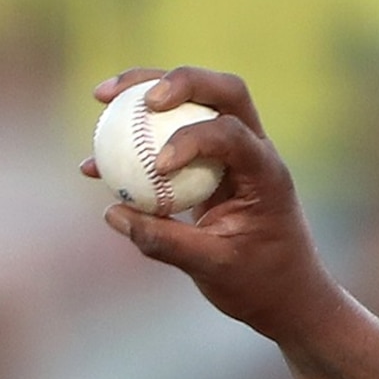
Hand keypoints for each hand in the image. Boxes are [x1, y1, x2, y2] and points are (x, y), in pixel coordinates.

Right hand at [83, 67, 338, 341]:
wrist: (287, 297)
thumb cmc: (261, 283)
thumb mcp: (214, 268)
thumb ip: (166, 242)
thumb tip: (112, 213)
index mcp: (266, 174)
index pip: (231, 133)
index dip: (191, 139)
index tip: (158, 166)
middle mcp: (255, 152)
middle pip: (223, 91)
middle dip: (179, 81)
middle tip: (138, 97)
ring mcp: (235, 153)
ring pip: (197, 101)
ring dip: (149, 91)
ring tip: (99, 97)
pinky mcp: (211, 165)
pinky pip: (171, 138)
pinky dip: (136, 139)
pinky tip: (91, 164)